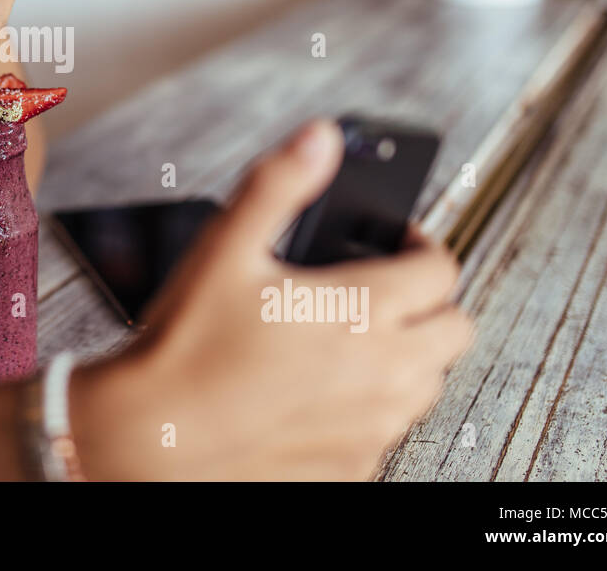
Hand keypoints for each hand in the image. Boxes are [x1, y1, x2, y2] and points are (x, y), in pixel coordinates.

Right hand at [69, 118, 474, 479]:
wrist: (151, 434)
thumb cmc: (185, 344)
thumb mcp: (226, 246)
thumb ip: (279, 184)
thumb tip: (321, 138)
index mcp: (363, 310)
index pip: (441, 270)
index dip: (422, 245)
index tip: (396, 243)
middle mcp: (382, 371)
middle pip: (456, 329)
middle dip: (429, 302)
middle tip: (383, 289)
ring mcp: (371, 425)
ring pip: (430, 383)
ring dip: (410, 355)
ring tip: (355, 338)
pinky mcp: (352, 466)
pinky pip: (390, 430)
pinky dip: (373, 406)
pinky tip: (325, 390)